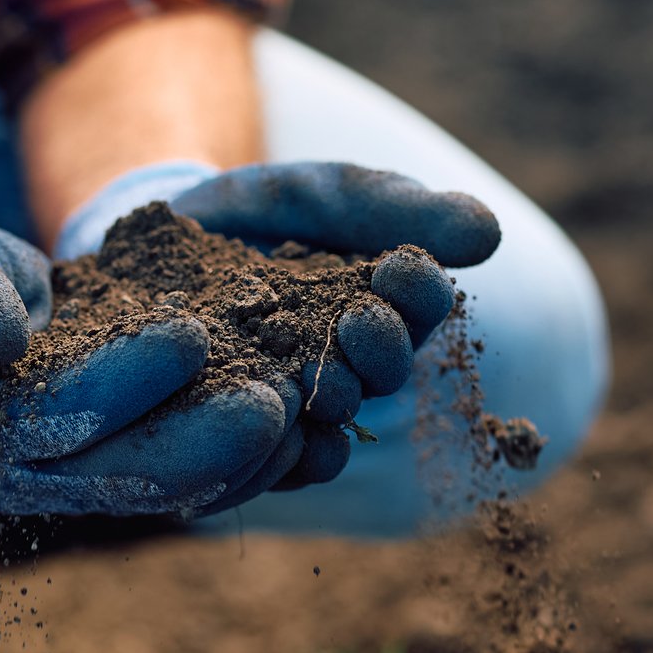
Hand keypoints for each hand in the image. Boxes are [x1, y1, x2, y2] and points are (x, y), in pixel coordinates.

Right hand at [0, 222, 291, 515]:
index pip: (65, 413)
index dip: (127, 376)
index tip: (190, 332)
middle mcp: (39, 481)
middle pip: (135, 472)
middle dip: (212, 441)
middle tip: (279, 400)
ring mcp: (89, 487)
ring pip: (179, 490)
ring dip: (248, 461)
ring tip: (309, 414)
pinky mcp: (134, 477)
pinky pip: (203, 484)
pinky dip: (256, 463)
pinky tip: (308, 426)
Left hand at [57, 159, 501, 492]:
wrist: (163, 239)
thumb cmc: (258, 215)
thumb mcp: (322, 191)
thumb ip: (395, 207)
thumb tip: (489, 233)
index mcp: (385, 305)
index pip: (422, 306)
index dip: (418, 294)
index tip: (399, 266)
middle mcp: (351, 363)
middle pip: (385, 372)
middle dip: (379, 351)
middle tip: (357, 325)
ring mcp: (297, 400)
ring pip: (333, 420)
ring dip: (334, 400)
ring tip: (321, 382)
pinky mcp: (243, 430)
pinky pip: (274, 460)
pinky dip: (282, 453)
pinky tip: (281, 437)